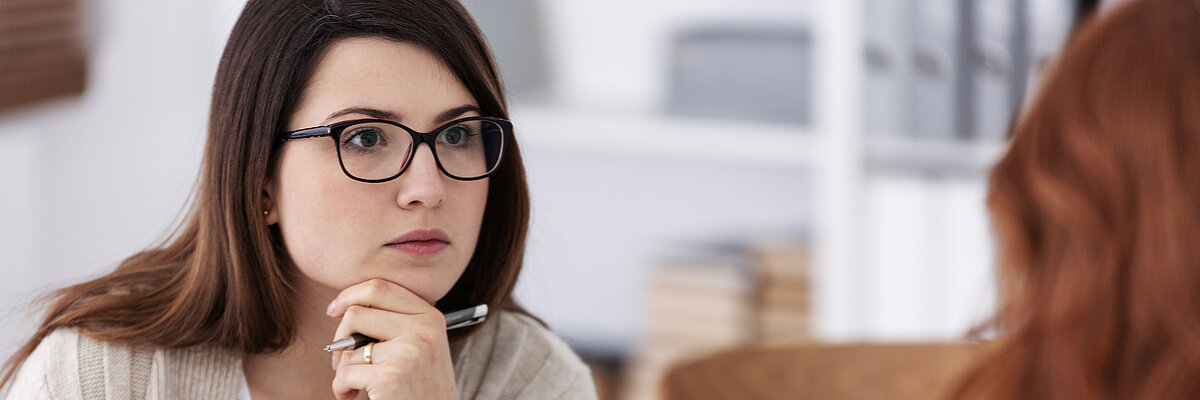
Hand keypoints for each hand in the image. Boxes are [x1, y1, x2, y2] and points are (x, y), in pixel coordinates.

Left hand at [326, 279, 456, 399]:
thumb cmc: (424, 389)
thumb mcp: (423, 347)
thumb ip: (397, 323)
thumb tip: (348, 309)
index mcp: (430, 317)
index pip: (380, 287)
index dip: (350, 295)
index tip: (334, 310)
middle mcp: (422, 330)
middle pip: (357, 312)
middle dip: (339, 336)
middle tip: (339, 358)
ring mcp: (407, 352)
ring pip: (348, 348)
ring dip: (342, 370)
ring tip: (354, 386)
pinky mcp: (390, 378)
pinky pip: (345, 374)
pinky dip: (341, 389)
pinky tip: (352, 396)